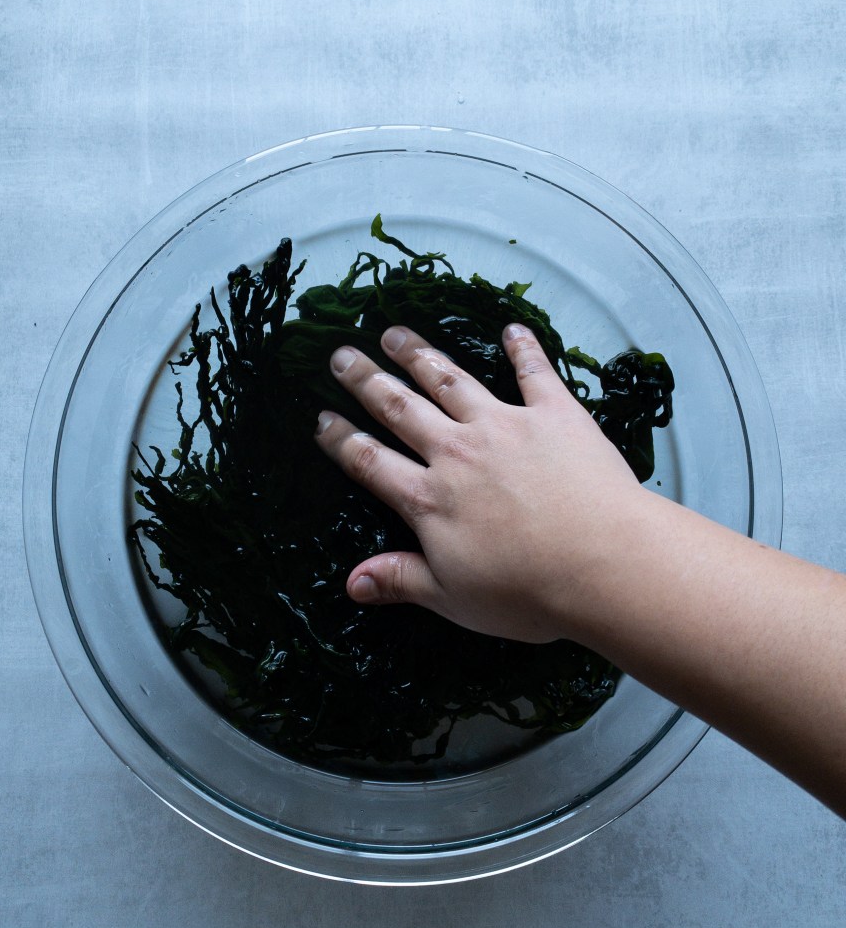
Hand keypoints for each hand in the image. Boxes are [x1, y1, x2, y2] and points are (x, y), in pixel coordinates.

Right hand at [313, 323, 650, 643]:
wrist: (604, 564)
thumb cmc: (528, 591)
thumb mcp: (454, 598)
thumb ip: (401, 580)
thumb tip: (351, 583)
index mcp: (430, 499)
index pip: (371, 462)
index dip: (342, 441)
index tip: (322, 419)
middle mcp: (458, 452)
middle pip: (400, 408)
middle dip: (367, 381)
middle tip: (342, 355)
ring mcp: (505, 426)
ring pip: (451, 381)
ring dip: (420, 355)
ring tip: (395, 332)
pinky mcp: (554, 413)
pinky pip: (533, 372)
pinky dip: (522, 348)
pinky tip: (512, 329)